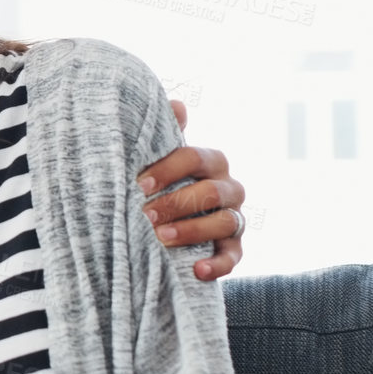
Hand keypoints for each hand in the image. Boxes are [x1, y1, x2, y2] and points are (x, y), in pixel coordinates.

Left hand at [137, 99, 246, 279]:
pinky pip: (234, 257)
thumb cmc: (161, 184)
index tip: (138, 183)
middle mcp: (228, 189)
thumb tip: (176, 104)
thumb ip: (166, 134)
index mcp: (211, 163)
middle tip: (144, 214)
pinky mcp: (233, 248)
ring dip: (193, 230)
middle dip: (176, 203)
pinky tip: (198, 269)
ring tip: (161, 238)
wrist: (165, 222)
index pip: (196, 158)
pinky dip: (218, 264)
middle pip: (211, 192)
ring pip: (225, 222)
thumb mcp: (158, 160)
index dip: (169, 169)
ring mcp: (234, 219)